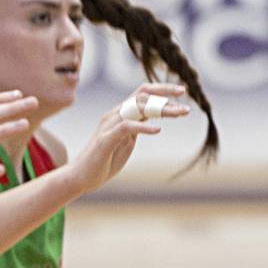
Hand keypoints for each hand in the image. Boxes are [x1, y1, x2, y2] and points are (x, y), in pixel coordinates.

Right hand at [66, 84, 189, 194]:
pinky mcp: (105, 139)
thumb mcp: (127, 141)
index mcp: (121, 114)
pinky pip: (126, 127)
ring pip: (136, 107)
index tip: (182, 90)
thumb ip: (137, 128)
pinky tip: (157, 130)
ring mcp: (109, 125)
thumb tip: (154, 120)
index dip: (162, 89)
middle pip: (142, 96)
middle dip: (165, 97)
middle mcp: (115, 114)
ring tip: (179, 114)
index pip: (143, 93)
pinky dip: (142, 127)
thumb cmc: (104, 160)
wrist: (81, 178)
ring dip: (160, 109)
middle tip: (186, 106)